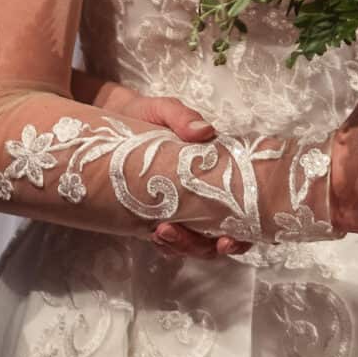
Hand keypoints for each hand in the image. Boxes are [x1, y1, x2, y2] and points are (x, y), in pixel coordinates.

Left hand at [76, 74, 250, 258]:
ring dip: (181, 245)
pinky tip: (150, 233)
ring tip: (160, 231)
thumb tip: (204, 131)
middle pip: (215, 239)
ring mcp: (179, 208)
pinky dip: (164, 244)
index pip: (241, 214)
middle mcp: (204, 197)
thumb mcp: (165, 110)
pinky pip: (167, 241)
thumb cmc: (148, 114)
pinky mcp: (154, 214)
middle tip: (181, 234)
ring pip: (192, 243)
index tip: (227, 239)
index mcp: (217, 175)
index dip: (240, 236)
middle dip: (202, 246)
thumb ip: (182, 117)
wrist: (116, 117)